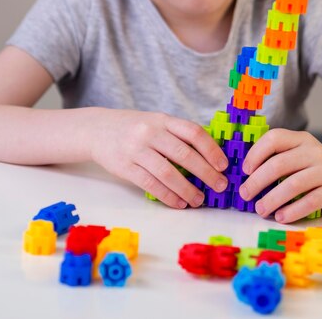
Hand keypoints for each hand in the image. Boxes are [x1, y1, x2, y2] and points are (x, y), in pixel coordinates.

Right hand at [88, 108, 227, 208]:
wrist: (98, 129)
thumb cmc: (135, 128)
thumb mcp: (156, 122)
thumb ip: (178, 134)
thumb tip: (209, 156)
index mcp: (163, 119)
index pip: (193, 132)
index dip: (211, 149)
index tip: (223, 165)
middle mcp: (150, 132)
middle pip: (184, 154)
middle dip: (206, 173)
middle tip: (220, 186)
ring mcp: (136, 150)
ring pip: (168, 173)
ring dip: (187, 189)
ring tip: (199, 200)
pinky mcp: (125, 167)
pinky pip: (150, 184)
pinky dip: (168, 196)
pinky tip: (179, 203)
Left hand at [238, 129, 321, 222]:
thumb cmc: (313, 166)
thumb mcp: (298, 153)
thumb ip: (277, 157)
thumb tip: (246, 176)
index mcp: (300, 139)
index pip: (274, 139)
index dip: (256, 153)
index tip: (244, 170)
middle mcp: (313, 152)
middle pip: (279, 164)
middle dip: (258, 181)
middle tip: (245, 194)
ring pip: (293, 184)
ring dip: (272, 199)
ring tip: (260, 209)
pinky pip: (309, 202)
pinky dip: (292, 211)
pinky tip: (280, 216)